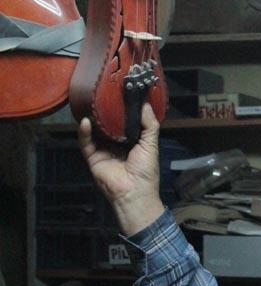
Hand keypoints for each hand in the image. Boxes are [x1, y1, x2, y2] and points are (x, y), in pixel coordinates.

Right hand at [78, 103, 164, 235]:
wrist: (133, 192)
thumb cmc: (145, 170)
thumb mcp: (151, 144)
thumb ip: (150, 125)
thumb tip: (145, 104)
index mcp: (133, 142)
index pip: (126, 122)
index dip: (124, 109)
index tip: (123, 93)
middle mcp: (117, 144)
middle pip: (109, 124)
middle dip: (107, 111)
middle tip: (106, 95)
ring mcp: (104, 150)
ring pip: (96, 131)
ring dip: (94, 119)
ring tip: (92, 103)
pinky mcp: (93, 157)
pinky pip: (86, 143)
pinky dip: (84, 132)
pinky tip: (85, 121)